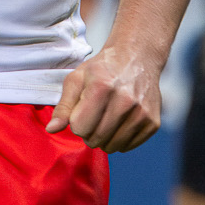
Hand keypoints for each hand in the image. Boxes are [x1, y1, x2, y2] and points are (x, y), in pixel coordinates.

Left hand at [47, 40, 162, 152]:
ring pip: (112, 146)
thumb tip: (52, 130)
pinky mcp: (153, 122)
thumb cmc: (102, 69)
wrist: (136, 57)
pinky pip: (128, 146)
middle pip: (95, 139)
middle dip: (89, 132)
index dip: (77, 122)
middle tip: (95, 115)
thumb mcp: (77, 79)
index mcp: (102, 88)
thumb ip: (64, 106)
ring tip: (107, 118)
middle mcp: (125, 101)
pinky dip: (121, 139)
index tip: (82, 110)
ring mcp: (141, 112)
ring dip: (105, 138)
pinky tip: (121, 121)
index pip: (79, 128)